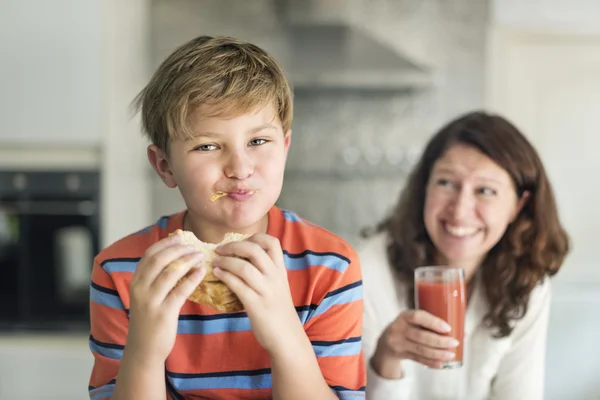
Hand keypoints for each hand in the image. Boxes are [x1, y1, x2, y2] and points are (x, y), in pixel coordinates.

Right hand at [127, 234, 206, 363]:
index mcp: (136, 282)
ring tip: (200, 256)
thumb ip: (156, 277)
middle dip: (178, 249)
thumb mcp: (146, 295)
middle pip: (159, 259)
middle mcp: (140, 289)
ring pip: (170, 272)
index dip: (165, 243)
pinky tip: (201, 271)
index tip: (180, 236)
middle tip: (193, 246)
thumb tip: (175, 255)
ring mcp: (151, 301)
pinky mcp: (164, 313)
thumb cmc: (149, 319)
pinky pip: (180, 291)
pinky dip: (192, 278)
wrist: (144, 349)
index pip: (149, 254)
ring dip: (187, 260)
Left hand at [213, 233, 300, 353]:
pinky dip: (224, 276)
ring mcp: (266, 291)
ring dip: (225, 261)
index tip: (240, 241)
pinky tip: (217, 274)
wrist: (287, 338)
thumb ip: (266, 272)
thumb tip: (243, 259)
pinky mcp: (256, 305)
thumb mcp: (278, 286)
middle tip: (220, 249)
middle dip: (233, 246)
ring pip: (244, 267)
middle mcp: (275, 277)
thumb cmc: (279, 312)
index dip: (254, 236)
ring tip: (215, 262)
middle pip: (254, 250)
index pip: (272, 242)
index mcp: (280, 270)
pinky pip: (237, 285)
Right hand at [372, 309, 458, 376]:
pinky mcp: (400, 354)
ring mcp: (398, 343)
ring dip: (437, 353)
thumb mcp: (413, 320)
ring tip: (451, 355)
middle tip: (454, 343)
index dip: (433, 322)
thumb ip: (432, 324)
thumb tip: (463, 331)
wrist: (386, 342)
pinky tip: (441, 364)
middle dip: (439, 341)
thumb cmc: (407, 327)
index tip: (448, 328)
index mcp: (404, 316)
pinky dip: (430, 362)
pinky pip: (417, 359)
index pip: (418, 317)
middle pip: (420, 336)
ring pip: (420, 350)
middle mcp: (399, 328)